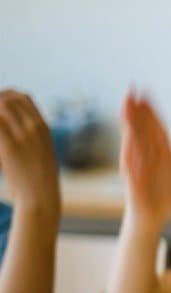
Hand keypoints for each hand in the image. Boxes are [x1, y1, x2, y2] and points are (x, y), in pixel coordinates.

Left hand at [0, 89, 60, 210]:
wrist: (41, 197)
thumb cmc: (39, 179)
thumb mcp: (42, 153)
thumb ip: (31, 138)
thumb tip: (11, 131)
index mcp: (44, 127)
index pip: (23, 97)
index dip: (6, 94)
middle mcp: (34, 127)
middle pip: (9, 98)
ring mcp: (23, 136)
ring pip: (0, 108)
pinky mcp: (10, 147)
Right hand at [119, 89, 170, 230]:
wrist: (154, 215)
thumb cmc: (166, 193)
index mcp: (157, 151)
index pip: (154, 126)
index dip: (150, 110)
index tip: (144, 93)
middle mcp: (144, 154)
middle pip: (141, 128)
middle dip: (137, 110)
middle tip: (131, 90)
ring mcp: (136, 164)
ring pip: (134, 140)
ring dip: (130, 123)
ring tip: (125, 104)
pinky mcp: (132, 177)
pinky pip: (131, 161)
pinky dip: (130, 147)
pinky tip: (128, 134)